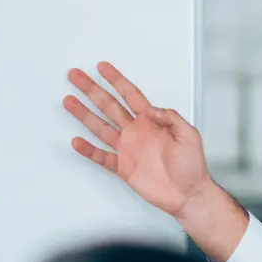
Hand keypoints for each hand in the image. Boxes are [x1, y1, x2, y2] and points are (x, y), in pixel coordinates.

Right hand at [64, 62, 246, 261]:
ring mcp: (128, 149)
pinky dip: (89, 150)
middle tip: (75, 76)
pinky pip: (102, 157)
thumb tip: (152, 109)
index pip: (131, 95)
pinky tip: (77, 141)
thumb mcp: (190, 136)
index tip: (102, 67)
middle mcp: (137, 132)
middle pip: (109, 106)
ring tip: (69, 101)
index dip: (117, 81)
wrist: (189, 194)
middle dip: (92, 90)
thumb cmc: (193, 166)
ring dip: (84, 114)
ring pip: (100, 127)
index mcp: (152, 122)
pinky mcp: (124, 167)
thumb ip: (172, 119)